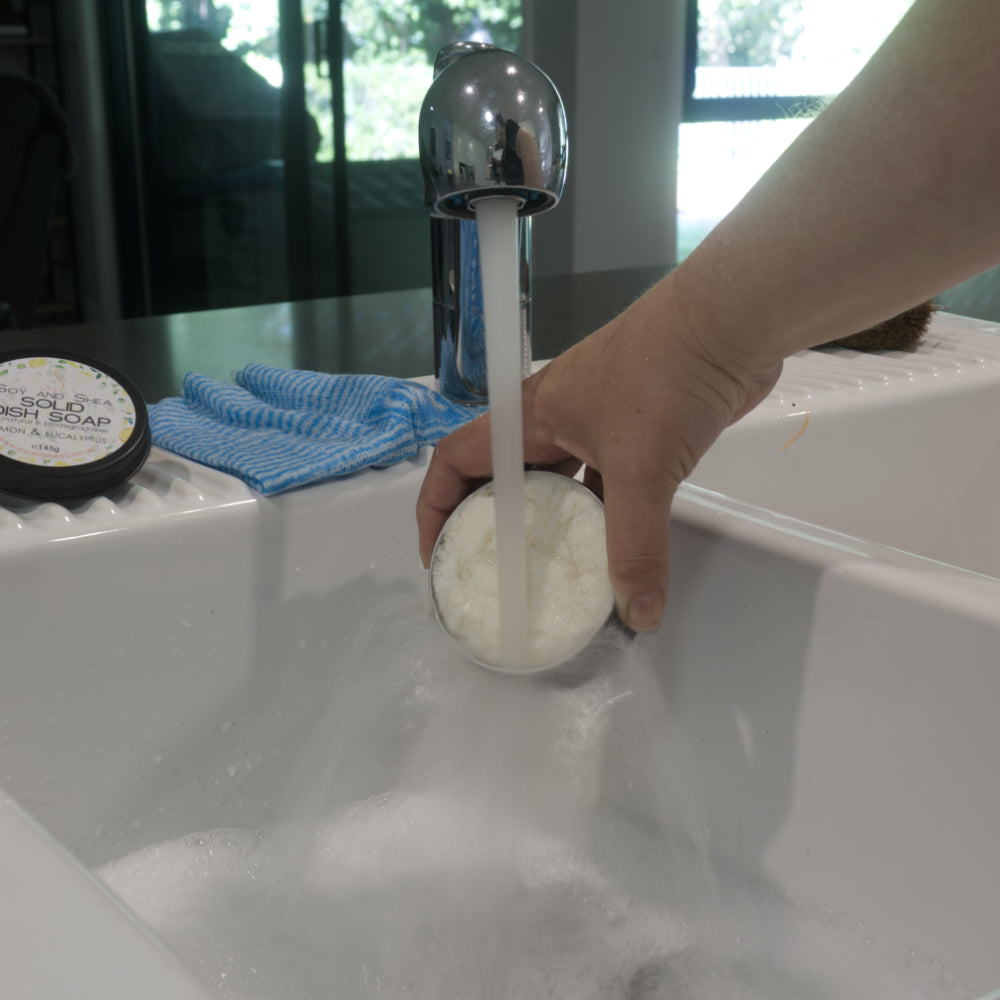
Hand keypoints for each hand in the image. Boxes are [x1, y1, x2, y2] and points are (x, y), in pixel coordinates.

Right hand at [416, 274, 781, 631]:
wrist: (731, 322)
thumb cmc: (665, 376)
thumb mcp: (641, 468)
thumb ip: (635, 544)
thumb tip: (638, 613)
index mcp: (528, 417)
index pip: (457, 460)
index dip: (437, 506)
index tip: (440, 554)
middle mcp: (552, 420)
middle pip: (503, 478)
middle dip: (492, 525)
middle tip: (496, 576)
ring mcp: (595, 423)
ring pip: (557, 483)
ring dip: (550, 524)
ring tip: (547, 573)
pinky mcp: (635, 432)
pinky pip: (603, 484)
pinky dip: (601, 516)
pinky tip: (609, 549)